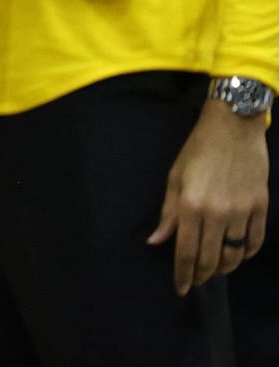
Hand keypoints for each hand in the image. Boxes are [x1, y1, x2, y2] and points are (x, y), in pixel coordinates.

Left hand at [148, 99, 269, 293]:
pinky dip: (246, 254)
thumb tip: (156, 241)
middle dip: (201, 275)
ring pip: (235, 255)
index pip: (185, 252)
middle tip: (195, 281)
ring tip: (215, 270)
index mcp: (190, 205)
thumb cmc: (198, 150)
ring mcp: (242, 212)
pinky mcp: (260, 208)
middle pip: (210, 259)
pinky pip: (255, 241)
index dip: (182, 274)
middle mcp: (217, 213)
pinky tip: (238, 255)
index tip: (180, 288)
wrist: (233, 128)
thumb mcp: (175, 177)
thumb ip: (168, 213)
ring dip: (225, 268)